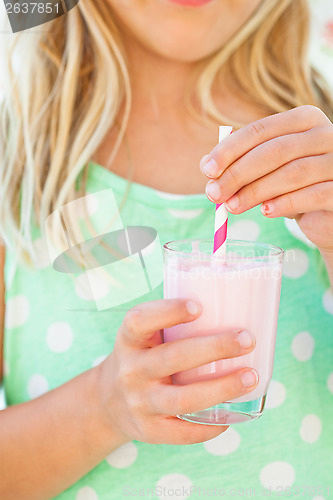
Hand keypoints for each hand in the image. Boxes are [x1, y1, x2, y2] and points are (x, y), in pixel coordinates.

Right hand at [96, 299, 256, 444]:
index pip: (140, 321)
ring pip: (183, 399)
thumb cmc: (140, 359)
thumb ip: (170, 324)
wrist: (108, 403)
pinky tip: (232, 415)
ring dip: (221, 388)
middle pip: (173, 358)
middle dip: (214, 348)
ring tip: (250, 377)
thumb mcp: (141, 337)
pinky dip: (210, 426)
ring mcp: (139, 403)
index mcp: (129, 340)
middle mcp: (131, 370)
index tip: (198, 307)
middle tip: (247, 339)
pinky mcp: (149, 431)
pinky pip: (183, 433)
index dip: (168, 312)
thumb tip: (228, 306)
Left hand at [200, 106, 332, 252]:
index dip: (230, 150)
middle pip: (274, 151)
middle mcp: (326, 134)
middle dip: (238, 174)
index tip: (207, 170)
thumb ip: (239, 163)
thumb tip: (206, 164)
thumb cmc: (294, 186)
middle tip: (214, 194)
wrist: (329, 212)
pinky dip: (285, 204)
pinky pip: (313, 195)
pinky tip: (266, 212)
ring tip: (232, 207)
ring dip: (256, 192)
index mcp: (304, 120)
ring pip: (293, 173)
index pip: (260, 129)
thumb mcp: (266, 171)